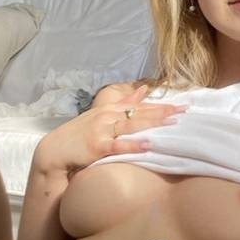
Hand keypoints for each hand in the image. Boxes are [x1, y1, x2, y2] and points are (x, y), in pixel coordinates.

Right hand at [34, 83, 185, 175]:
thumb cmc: (80, 134)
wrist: (55, 150)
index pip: (141, 106)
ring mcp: (102, 131)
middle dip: (164, 112)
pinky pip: (118, 146)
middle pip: (140, 113)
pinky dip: (133, 145)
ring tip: (172, 123)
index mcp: (111, 109)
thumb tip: (144, 89)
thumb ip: (124, 102)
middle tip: (185, 111)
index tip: (183, 105)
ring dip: (152, 123)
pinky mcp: (97, 146)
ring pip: (131, 125)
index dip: (162, 105)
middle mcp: (108, 117)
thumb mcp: (102, 114)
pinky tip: (148, 145)